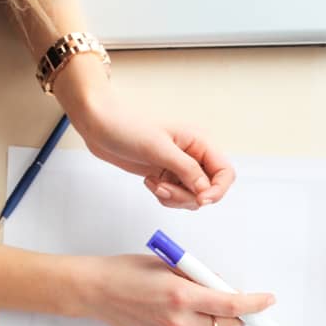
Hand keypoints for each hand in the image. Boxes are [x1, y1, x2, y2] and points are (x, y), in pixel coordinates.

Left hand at [54, 60, 234, 209]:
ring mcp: (181, 168)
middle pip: (209, 190)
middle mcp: (194, 156)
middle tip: (164, 188)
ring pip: (192, 197)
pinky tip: (149, 182)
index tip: (200, 199)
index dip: (217, 190)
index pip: (225, 173)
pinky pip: (176, 197)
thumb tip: (205, 190)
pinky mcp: (168, 176)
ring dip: (174, 198)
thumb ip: (187, 170)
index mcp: (199, 142)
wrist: (100, 126)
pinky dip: (164, 197)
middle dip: (188, 196)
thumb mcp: (159, 148)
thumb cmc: (126, 126)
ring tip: (154, 184)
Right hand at [71, 253, 275, 325]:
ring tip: (211, 312)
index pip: (229, 304)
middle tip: (238, 306)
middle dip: (238, 317)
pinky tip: (189, 320)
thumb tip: (226, 287)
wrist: (96, 291)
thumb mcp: (170, 265)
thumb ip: (200, 277)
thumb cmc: (130, 271)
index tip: (267, 301)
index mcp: (180, 293)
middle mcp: (177, 320)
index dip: (253, 304)